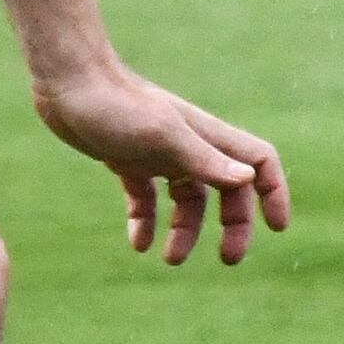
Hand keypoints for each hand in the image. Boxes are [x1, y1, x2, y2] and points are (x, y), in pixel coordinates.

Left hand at [34, 59, 288, 267]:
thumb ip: (204, 159)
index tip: (276, 228)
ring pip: (187, 199)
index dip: (274, 192)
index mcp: (206, 137)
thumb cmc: (116, 105)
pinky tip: (137, 243)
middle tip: (228, 259)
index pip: (259, 162)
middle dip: (233, 225)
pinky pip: (146, 198)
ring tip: (170, 259)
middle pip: (228, 190)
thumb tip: (247, 180)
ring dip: (185, 230)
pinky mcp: (128, 160)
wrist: (67, 83)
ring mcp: (158, 154)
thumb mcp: (163, 137)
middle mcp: (189, 146)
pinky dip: (146, 221)